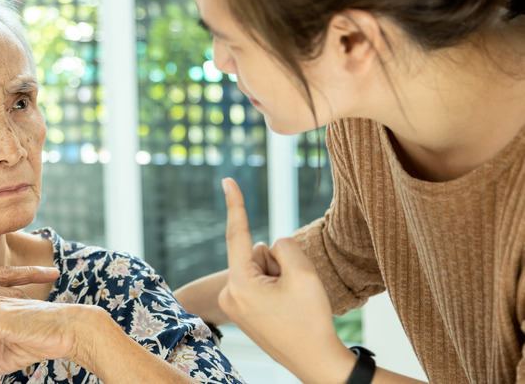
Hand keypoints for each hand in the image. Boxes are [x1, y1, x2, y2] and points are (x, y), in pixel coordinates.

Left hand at [217, 178, 354, 383]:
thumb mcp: (304, 273)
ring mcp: (234, 303)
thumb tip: (269, 246)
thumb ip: (284, 245)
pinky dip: (275, 287)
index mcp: (240, 283)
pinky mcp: (242, 309)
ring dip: (278, 278)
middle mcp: (230, 292)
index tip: (226, 180)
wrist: (314, 361)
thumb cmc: (311, 320)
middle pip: (257, 252)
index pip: (237, 234)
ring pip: (260, 267)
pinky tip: (285, 309)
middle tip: (293, 294)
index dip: (235, 204)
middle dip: (278, 264)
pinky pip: (260, 281)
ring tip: (289, 304)